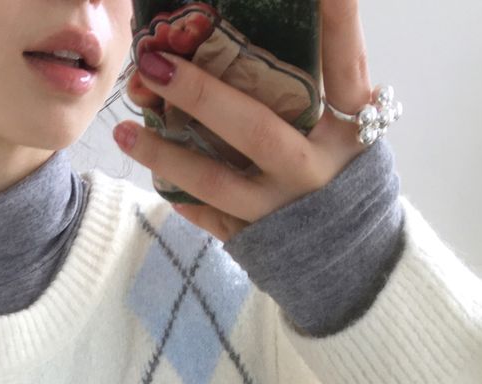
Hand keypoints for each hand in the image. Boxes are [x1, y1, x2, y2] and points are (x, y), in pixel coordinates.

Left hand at [115, 0, 374, 243]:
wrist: (358, 262)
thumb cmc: (348, 175)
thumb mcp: (354, 126)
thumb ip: (332, 80)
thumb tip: (308, 14)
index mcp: (349, 125)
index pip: (343, 60)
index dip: (336, 18)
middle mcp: (315, 167)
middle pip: (255, 128)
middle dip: (201, 95)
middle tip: (154, 64)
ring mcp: (282, 208)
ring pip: (216, 180)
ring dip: (165, 154)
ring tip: (123, 131)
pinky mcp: (257, 239)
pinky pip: (210, 216)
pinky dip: (180, 195)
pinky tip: (151, 172)